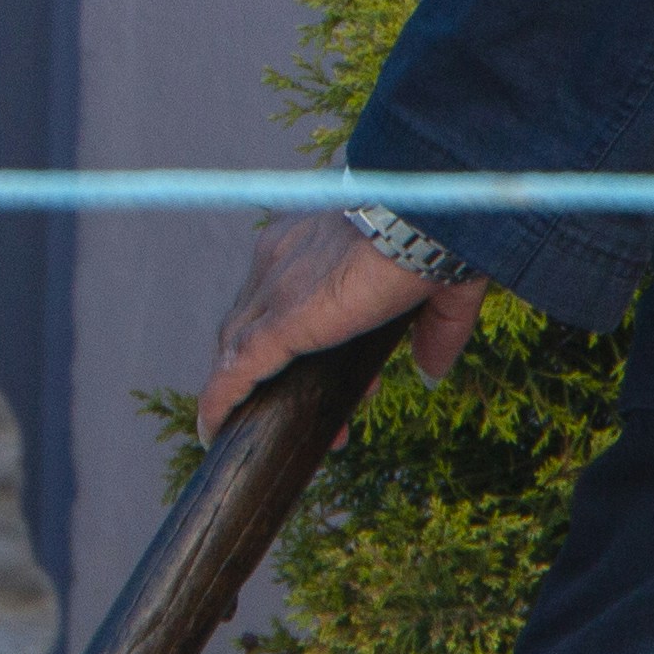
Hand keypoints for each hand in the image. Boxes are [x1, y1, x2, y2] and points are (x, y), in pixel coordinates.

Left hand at [191, 208, 483, 440]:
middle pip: (252, 325)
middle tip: (310, 409)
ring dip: (251, 394)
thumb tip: (431, 373)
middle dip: (272, 371)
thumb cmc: (437, 238)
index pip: (279, 296)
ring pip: (238, 350)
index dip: (291, 339)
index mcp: (308, 242)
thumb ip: (434, 333)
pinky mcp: (278, 324)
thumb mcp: (440, 290)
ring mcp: (273, 292)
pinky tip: (213, 430)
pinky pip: (235, 370)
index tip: (327, 370)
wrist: (425, 222)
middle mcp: (277, 260)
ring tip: (274, 431)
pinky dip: (221, 400)